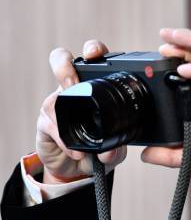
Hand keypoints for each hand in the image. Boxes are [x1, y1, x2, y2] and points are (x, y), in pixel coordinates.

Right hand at [36, 40, 127, 184]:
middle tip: (71, 81)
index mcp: (95, 85)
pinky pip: (50, 125)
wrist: (78, 169)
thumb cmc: (99, 148)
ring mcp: (56, 103)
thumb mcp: (116, 148)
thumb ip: (117, 148)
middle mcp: (73, 88)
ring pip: (54, 99)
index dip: (93, 50)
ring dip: (65, 117)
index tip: (94, 53)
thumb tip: (112, 150)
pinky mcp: (45, 122)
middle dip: (64, 65)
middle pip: (61, 62)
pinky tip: (75, 150)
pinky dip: (64, 139)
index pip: (93, 58)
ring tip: (78, 134)